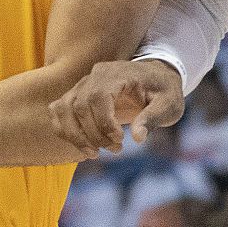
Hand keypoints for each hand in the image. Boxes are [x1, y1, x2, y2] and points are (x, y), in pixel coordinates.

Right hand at [49, 58, 184, 153]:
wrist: (155, 77)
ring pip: (64, 108)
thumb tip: (137, 138)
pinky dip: (64, 130)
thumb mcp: (169, 104)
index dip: (104, 123)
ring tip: (94, 152)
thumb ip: (153, 118)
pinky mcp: (78, 94)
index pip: (98, 96)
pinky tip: (82, 145)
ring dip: (75, 135)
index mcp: (118, 74)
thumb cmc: (164, 91)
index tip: (120, 140)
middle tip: (115, 149)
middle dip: (93, 134)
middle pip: (79, 105)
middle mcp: (96, 75)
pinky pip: (59, 110)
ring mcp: (84, 83)